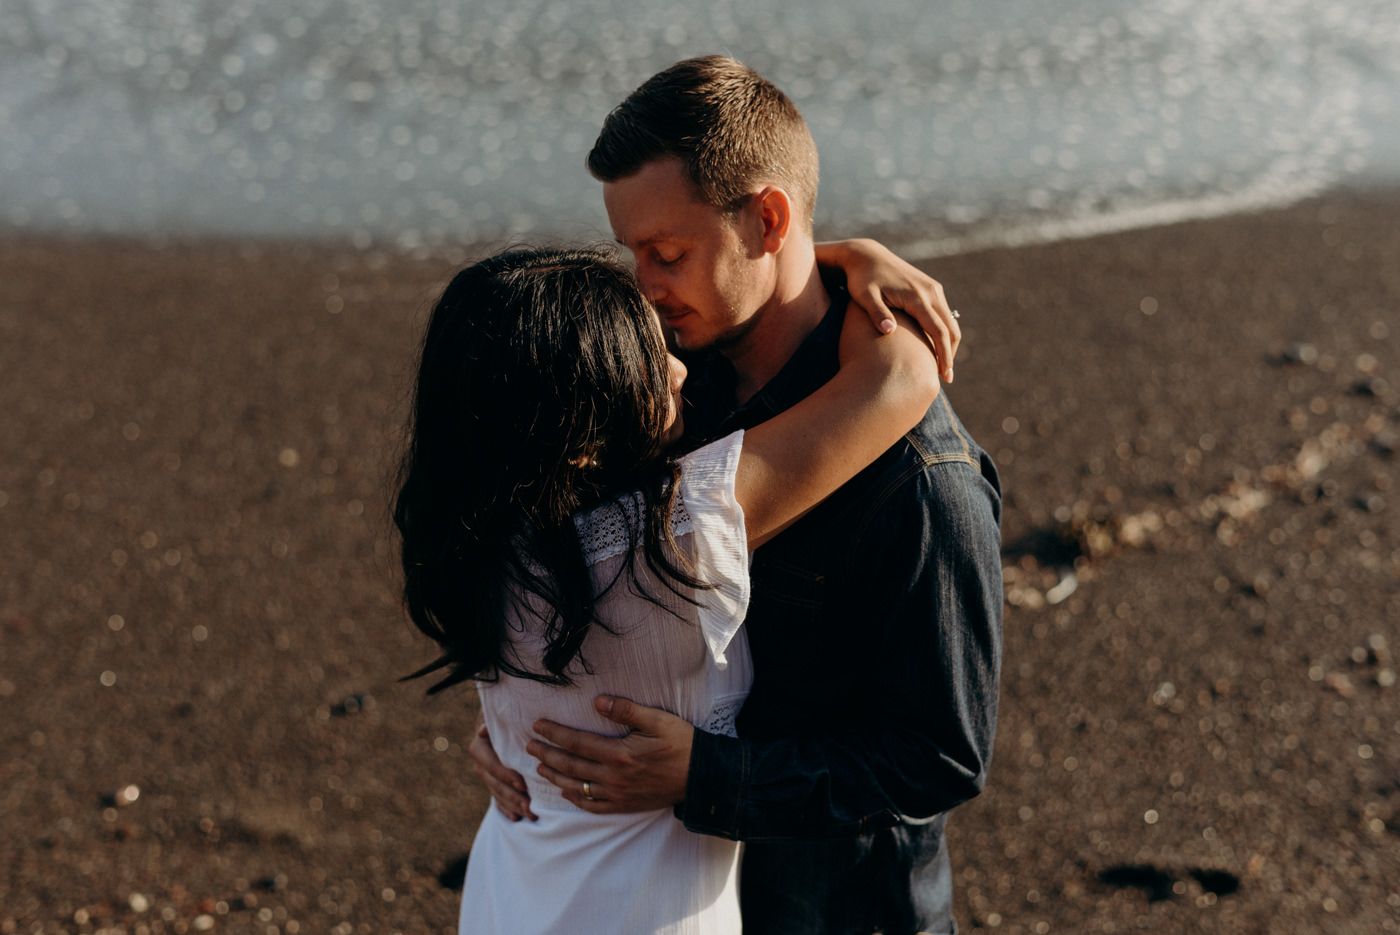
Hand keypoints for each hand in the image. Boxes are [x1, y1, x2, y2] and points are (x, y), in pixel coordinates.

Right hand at [469, 712, 536, 821]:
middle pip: (495, 783)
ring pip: (497, 793)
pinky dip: (506, 807)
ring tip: (530, 815)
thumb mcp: (499, 713)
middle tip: (530, 807)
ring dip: (513, 805)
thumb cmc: (506, 711)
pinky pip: (497, 797)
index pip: (491, 764)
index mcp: (479, 746)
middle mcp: (480, 762)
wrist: (502, 716)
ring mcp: (485, 773)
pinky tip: (516, 817)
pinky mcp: (492, 781)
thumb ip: (492, 721)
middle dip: (512, 796)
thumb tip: (482, 730)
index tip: (522, 784)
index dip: (505, 775)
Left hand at [527, 696, 692, 814]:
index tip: (537, 726)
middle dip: (547, 755)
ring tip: (539, 767)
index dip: (554, 734)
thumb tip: (599, 701)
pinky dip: (576, 800)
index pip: (576, 743)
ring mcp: (618, 794)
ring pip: (578, 788)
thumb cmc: (682, 743)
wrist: (702, 776)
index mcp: (619, 754)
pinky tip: (567, 793)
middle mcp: (614, 777)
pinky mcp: (626, 805)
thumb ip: (627, 710)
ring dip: (555, 777)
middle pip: (571, 766)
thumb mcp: (658, 720)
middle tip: (528, 746)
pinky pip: (594, 806)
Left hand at [815, 238, 960, 382]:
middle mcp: (931, 291)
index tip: (944, 376)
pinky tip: (934, 348)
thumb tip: (889, 331)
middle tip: (945, 378)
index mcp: (917, 296)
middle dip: (950, 354)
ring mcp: (933, 288)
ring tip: (940, 367)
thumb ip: (877, 313)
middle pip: (950, 329)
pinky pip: (943, 314)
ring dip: (948, 344)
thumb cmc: (861, 279)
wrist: (866, 255)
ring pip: (949, 322)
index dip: (943, 356)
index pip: (938, 331)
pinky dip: (943, 333)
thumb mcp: (864, 296)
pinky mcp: (931, 288)